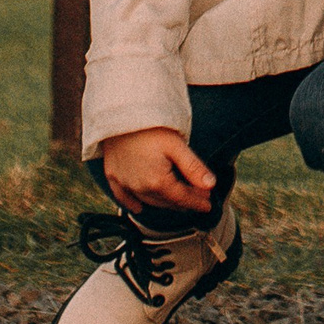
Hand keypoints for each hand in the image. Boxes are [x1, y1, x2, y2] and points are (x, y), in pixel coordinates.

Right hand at [100, 127, 216, 214]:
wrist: (119, 115)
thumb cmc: (148, 127)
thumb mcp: (176, 145)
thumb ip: (194, 168)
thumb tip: (210, 185)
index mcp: (158, 181)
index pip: (182, 198)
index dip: (197, 202)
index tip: (208, 204)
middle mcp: (140, 188)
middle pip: (167, 201)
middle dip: (184, 202)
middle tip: (198, 198)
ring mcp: (124, 183)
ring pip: (149, 201)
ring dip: (165, 203)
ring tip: (177, 200)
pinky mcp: (113, 176)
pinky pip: (123, 198)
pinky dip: (132, 204)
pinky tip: (139, 207)